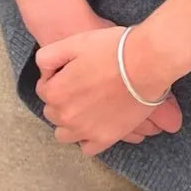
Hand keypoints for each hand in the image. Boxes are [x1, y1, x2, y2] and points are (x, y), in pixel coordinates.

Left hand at [34, 24, 182, 156]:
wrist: (146, 62)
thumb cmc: (112, 49)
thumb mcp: (75, 42)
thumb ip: (49, 56)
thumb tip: (44, 72)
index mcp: (56, 92)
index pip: (44, 90)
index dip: (56, 78)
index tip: (71, 71)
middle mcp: (66, 116)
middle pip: (53, 112)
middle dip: (62, 100)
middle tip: (82, 86)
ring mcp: (85, 130)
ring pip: (65, 134)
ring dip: (71, 121)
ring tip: (87, 106)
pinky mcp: (105, 138)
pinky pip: (87, 148)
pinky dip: (88, 138)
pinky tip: (96, 122)